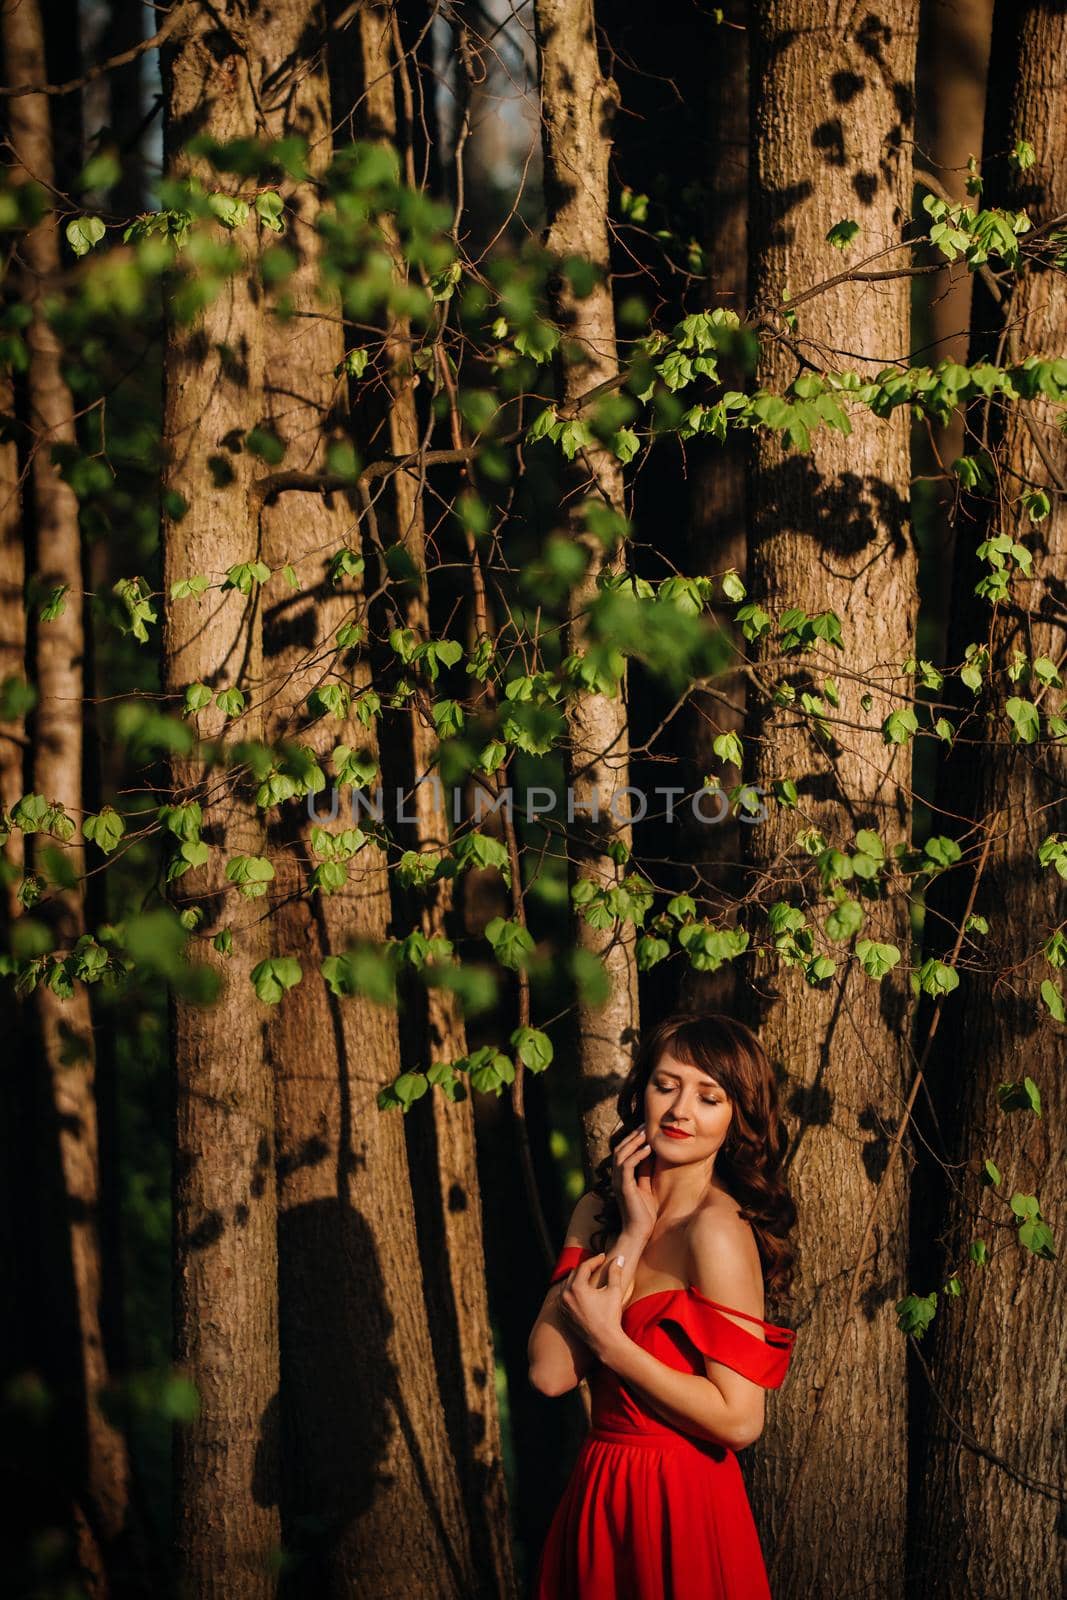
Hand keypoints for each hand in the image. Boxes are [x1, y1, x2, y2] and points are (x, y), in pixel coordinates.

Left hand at [558, 1252, 628, 1361]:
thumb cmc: (610, 1316)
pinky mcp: (563, 1315)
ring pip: (567, 1285)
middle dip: (586, 1268)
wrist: (604, 1341)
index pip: (584, 1267)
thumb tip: (619, 1258)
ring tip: (589, 1276)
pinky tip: (581, 1291)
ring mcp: (563, 1306)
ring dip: (577, 1279)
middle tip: (597, 1265)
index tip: (603, 1257)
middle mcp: (566, 1295)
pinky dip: (571, 1291)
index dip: (595, 1260)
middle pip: (574, 1274)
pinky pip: (564, 1297)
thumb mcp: (614, 1292)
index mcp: (577, 1287)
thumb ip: (615, 1272)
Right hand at [611, 1124, 658, 1242]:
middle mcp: (617, 1177)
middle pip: (620, 1149)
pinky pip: (627, 1166)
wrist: (639, 1233)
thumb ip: (646, 1171)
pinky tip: (648, 1148)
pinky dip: (637, 1155)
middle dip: (632, 1135)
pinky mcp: (624, 1187)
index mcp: (621, 1177)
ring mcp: (618, 1182)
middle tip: (645, 1124)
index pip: (623, 1152)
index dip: (632, 1139)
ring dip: (634, 1141)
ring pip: (621, 1154)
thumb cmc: (644, 1213)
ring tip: (646, 1132)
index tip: (644, 1128)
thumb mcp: (647, 1187)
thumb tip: (652, 1154)